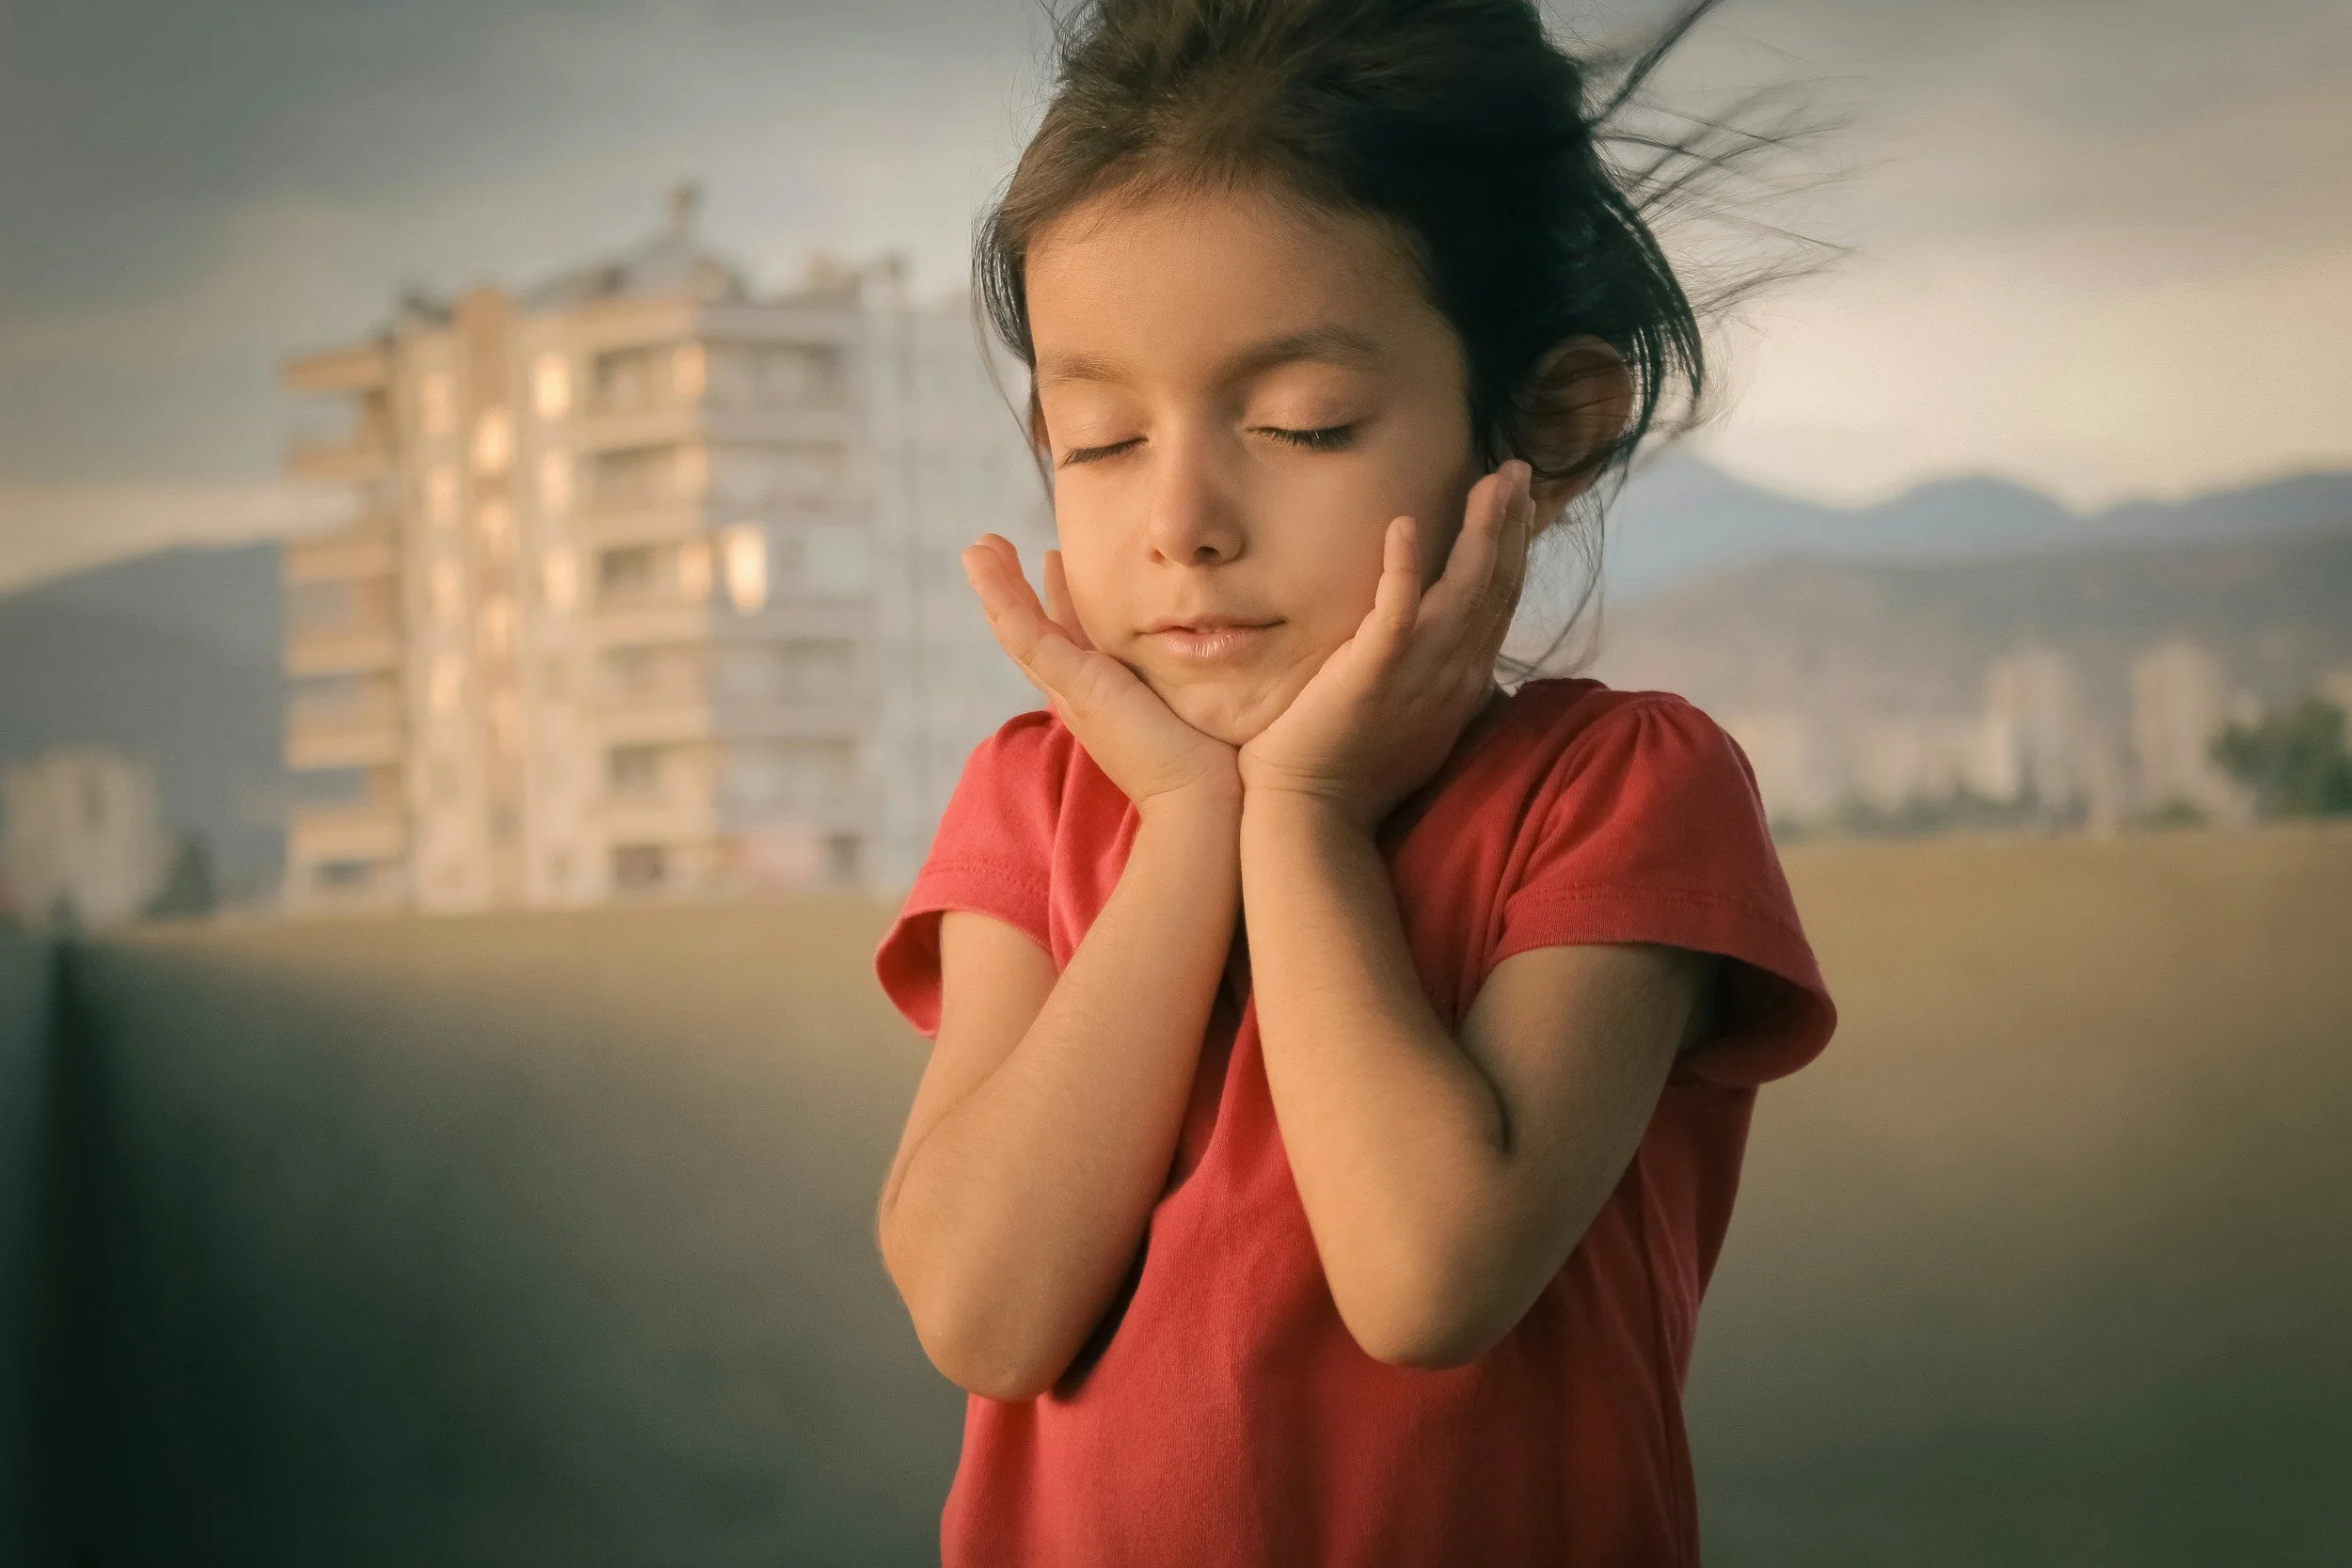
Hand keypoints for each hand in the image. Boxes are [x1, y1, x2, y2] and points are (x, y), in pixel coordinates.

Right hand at [962, 535, 1240, 812]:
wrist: (1203, 803)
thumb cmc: (1215, 764)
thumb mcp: (1198, 699)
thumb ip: (1197, 672)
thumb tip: (1228, 638)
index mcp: (1105, 698)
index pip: (1069, 644)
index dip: (1054, 604)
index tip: (1049, 565)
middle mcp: (1080, 695)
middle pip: (1033, 636)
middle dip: (1012, 593)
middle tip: (993, 552)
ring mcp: (1072, 690)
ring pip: (1018, 630)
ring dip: (995, 586)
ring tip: (976, 547)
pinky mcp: (1074, 685)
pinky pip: (1024, 632)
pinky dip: (998, 594)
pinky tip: (980, 562)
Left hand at [1237, 460, 1533, 830]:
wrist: (1312, 815)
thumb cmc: (1348, 771)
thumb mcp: (1407, 720)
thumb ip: (1428, 682)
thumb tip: (1442, 661)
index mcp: (1460, 683)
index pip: (1497, 604)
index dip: (1512, 551)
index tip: (1517, 504)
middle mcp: (1452, 674)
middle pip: (1494, 587)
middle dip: (1510, 526)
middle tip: (1518, 472)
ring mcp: (1418, 673)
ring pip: (1464, 590)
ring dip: (1481, 532)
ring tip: (1492, 482)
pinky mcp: (1374, 673)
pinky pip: (1396, 611)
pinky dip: (1404, 567)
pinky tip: (1404, 525)